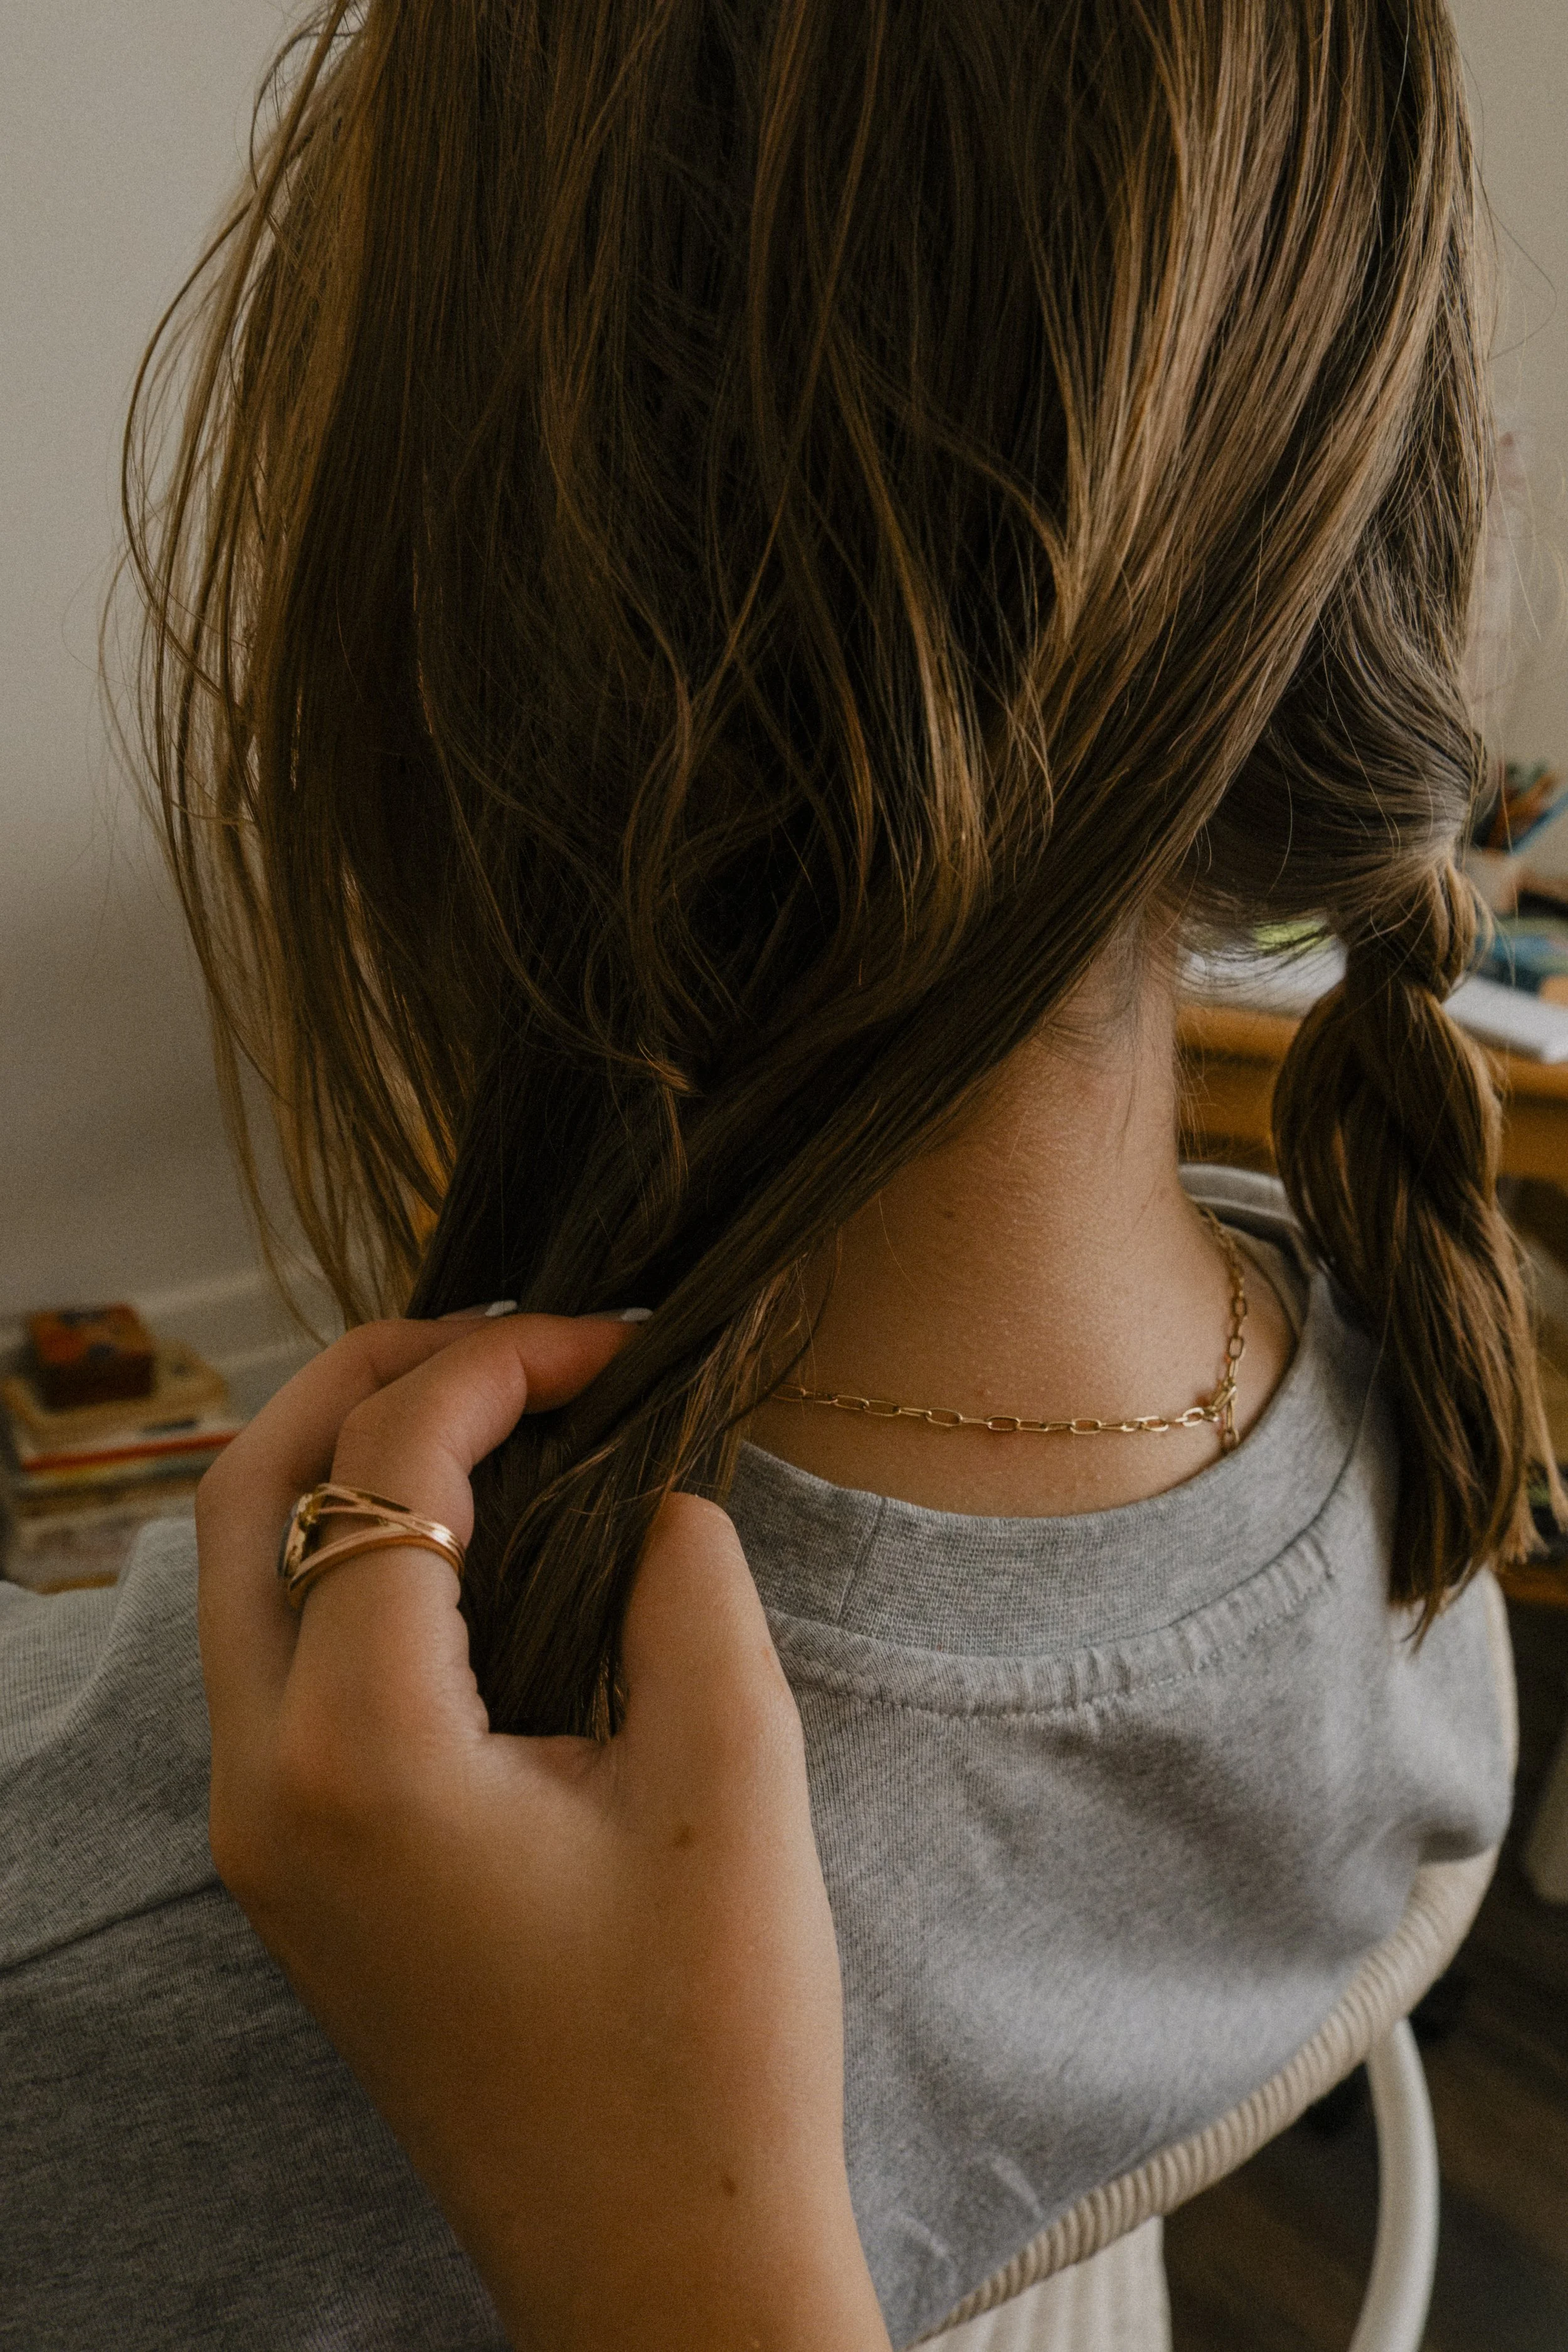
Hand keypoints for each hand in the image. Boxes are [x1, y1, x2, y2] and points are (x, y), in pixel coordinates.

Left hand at [196, 1313, 890, 2351]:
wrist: (661, 2263)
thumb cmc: (709, 2046)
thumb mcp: (733, 1774)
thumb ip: (685, 1580)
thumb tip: (650, 1488)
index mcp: (357, 1756)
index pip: (385, 1474)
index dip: (501, 1364)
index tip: (617, 1340)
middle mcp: (263, 1784)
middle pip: (247, 1492)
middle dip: (373, 1375)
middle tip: (518, 1336)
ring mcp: (262, 1833)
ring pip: (245, 1570)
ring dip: (351, 1460)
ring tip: (495, 1407)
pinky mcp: (296, 1866)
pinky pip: (280, 1653)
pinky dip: (353, 1556)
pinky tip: (471, 1539)